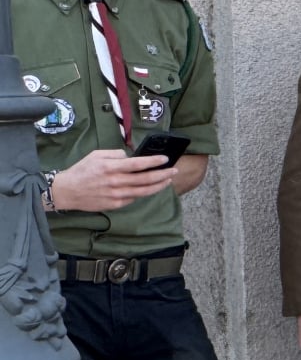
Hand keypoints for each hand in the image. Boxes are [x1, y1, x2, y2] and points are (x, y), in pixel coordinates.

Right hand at [49, 149, 175, 211]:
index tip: (165, 159)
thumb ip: (115, 154)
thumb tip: (131, 157)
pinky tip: (150, 188)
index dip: (154, 161)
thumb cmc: (81, 171)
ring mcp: (116, 195)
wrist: (66, 191)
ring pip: (143, 191)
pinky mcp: (115, 204)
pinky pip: (134, 198)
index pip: (138, 164)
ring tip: (168, 180)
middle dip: (163, 174)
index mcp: (110, 167)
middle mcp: (115, 181)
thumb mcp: (96, 155)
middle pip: (145, 179)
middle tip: (174, 170)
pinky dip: (143, 193)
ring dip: (159, 186)